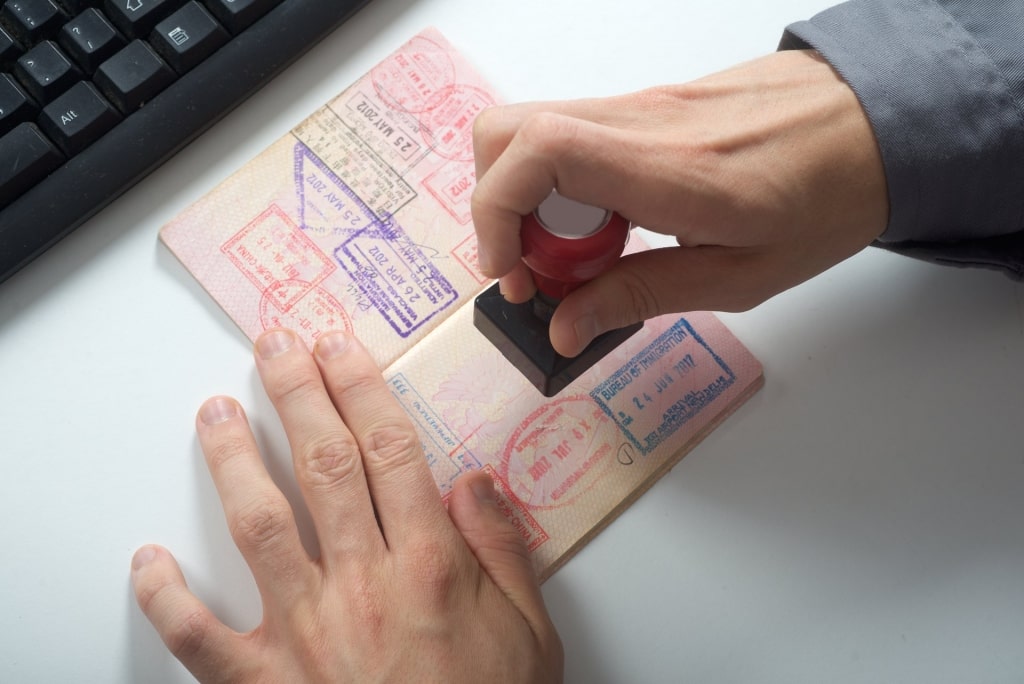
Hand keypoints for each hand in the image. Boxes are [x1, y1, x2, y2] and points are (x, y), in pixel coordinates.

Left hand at [131, 329, 562, 682]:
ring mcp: (307, 633)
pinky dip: (166, 598)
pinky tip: (148, 562)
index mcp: (431, 566)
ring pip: (259, 526)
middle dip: (299, 394)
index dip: (361, 388)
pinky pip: (200, 638)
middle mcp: (363, 585)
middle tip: (277, 345)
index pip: (390, 449)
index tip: (340, 347)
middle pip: (324, 466)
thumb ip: (504, 549)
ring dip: (234, 460)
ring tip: (217, 411)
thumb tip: (473, 481)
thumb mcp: (533, 632)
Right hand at [471, 49, 887, 356]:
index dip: (495, 211)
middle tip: (538, 271)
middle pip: (507, 132)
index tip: (509, 271)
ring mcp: (637, 106)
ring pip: (531, 133)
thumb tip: (565, 325)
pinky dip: (560, 186)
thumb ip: (641, 296)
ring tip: (576, 257)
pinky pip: (569, 137)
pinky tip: (606, 227)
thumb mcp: (740, 276)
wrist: (875, 125)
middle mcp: (638, 122)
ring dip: (528, 201)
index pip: (536, 152)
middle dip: (499, 211)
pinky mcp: (643, 107)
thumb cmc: (825, 200)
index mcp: (667, 170)